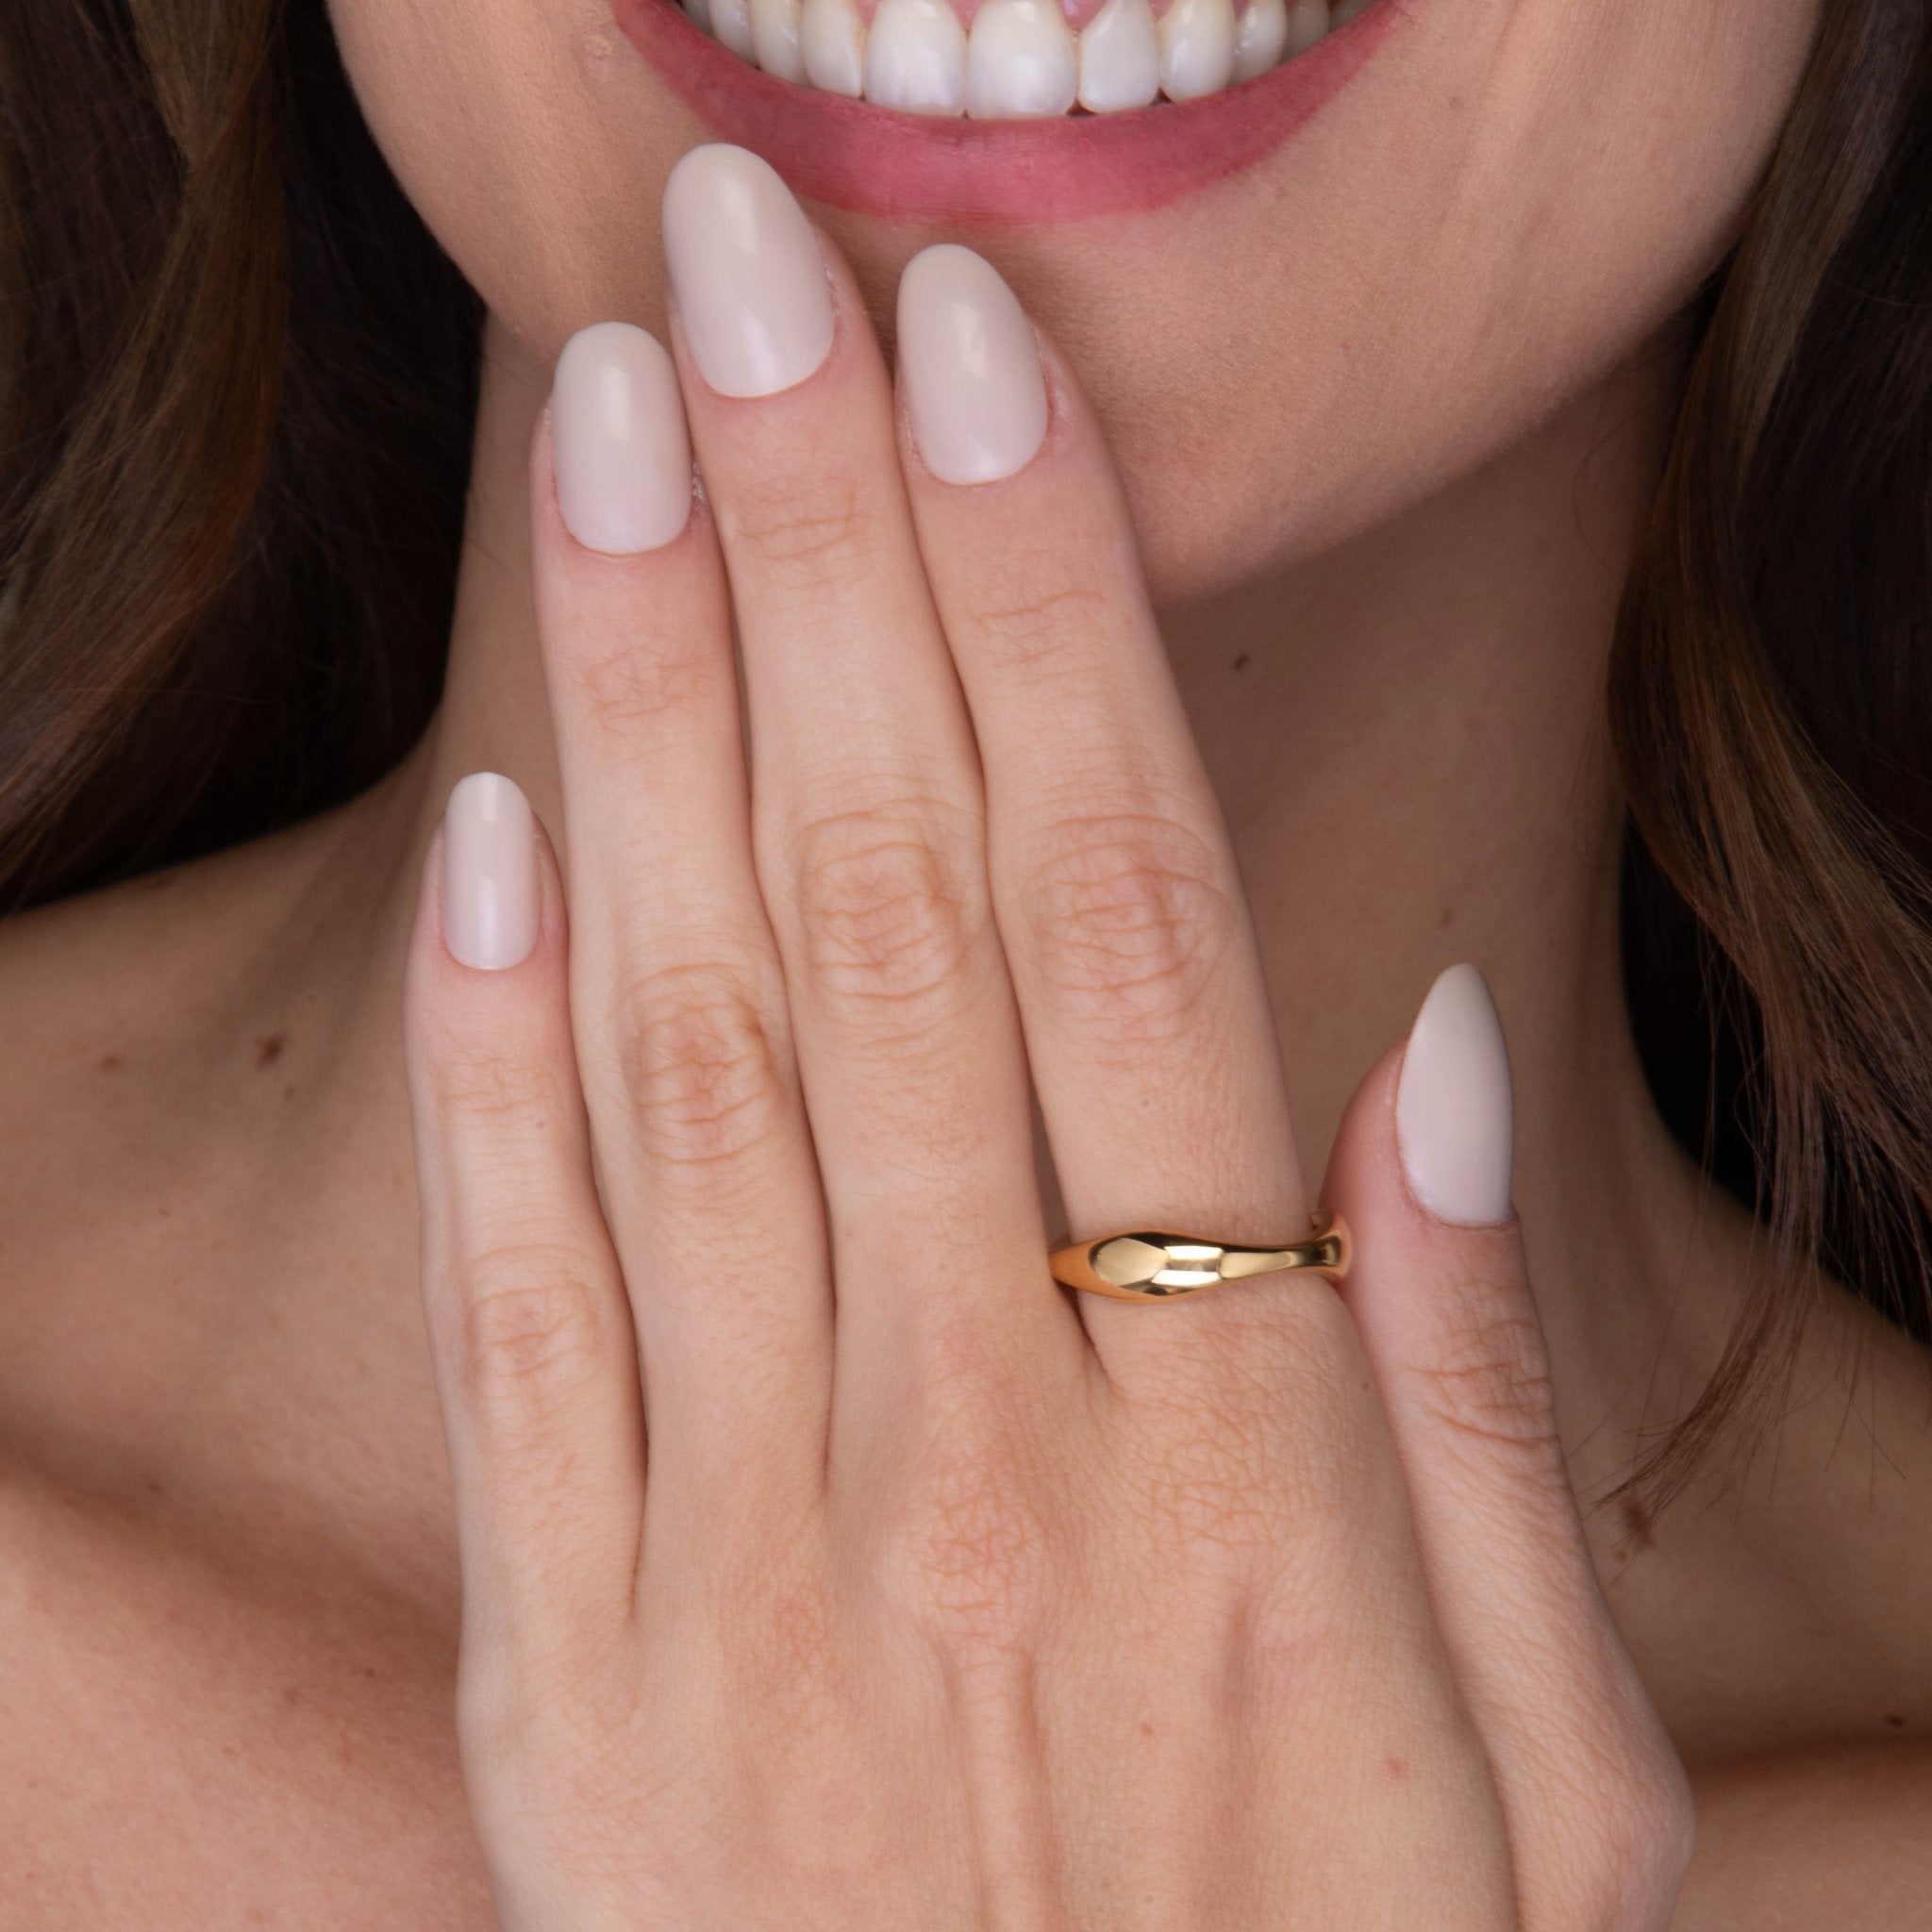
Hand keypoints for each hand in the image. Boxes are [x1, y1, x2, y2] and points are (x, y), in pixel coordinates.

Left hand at [403, 142, 1691, 1929]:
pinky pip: (521, 1310)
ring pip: (678, 1045)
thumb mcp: (1552, 1791)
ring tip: (612, 442)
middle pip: (879, 907)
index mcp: (1233, 1472)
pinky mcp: (571, 1680)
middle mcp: (966, 1462)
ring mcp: (736, 1566)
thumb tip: (1416, 1046)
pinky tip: (495, 832)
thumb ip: (1472, 1409)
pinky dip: (493, 1056)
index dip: (1040, 613)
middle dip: (813, 555)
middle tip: (749, 278)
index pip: (1121, 917)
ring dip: (642, 712)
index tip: (972, 373)